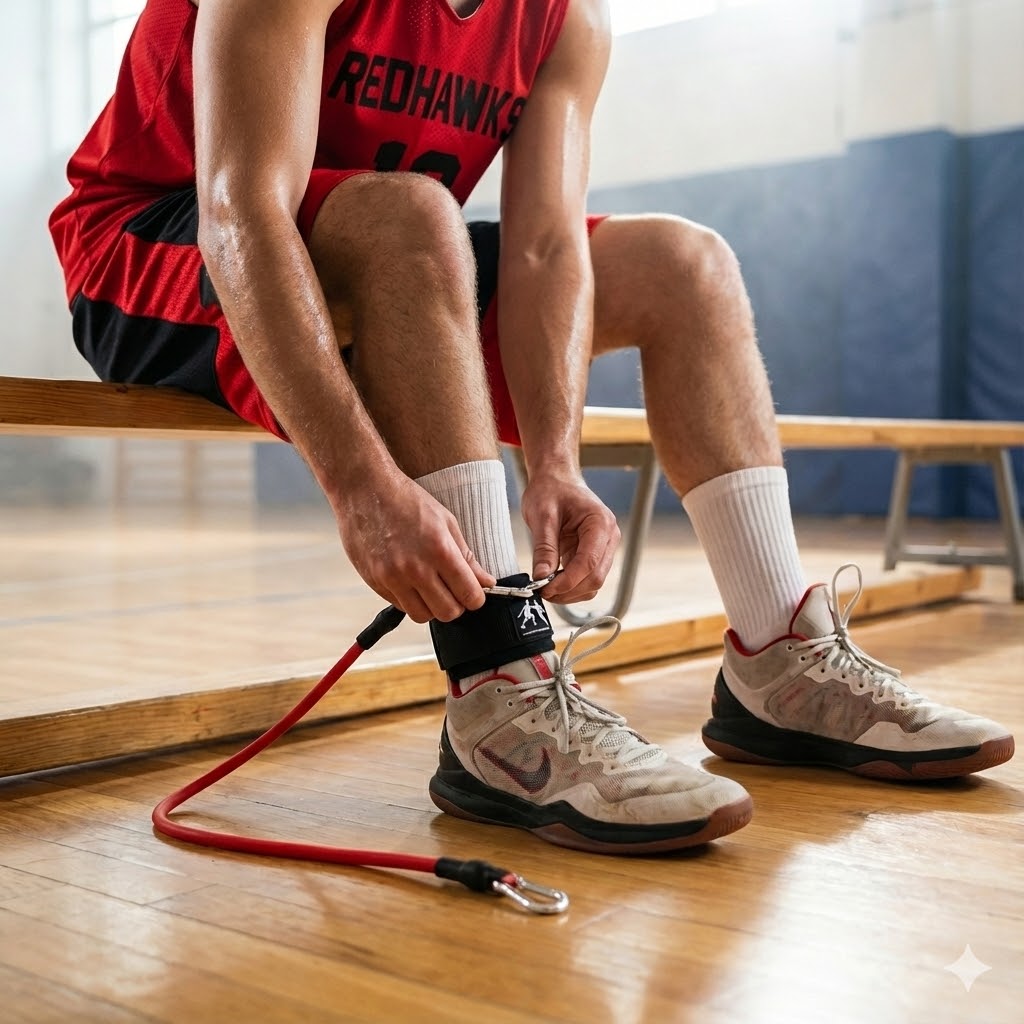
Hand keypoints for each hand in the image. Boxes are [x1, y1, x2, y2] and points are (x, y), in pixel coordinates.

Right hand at [334, 470, 494, 622]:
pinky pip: (399, 605)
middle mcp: (415, 568)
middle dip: (456, 605)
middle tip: (454, 590)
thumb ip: (467, 557)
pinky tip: (410, 580)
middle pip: (447, 613)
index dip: (476, 597)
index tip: (474, 593)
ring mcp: (392, 578)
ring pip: (422, 616)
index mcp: (439, 550)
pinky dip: (410, 599)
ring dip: (432, 606)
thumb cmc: (406, 499)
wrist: (364, 489)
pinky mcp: (374, 582)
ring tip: (431, 587)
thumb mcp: (446, 521)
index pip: (469, 594)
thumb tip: (486, 582)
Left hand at [520, 470, 619, 603]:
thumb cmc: (550, 490)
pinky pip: (586, 578)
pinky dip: (570, 586)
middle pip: (596, 577)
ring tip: (544, 587)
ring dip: (570, 592)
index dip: (567, 582)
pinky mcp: (594, 555)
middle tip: (541, 591)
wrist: (556, 479)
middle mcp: (609, 538)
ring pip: (593, 583)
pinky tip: (551, 582)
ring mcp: (604, 548)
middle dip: (569, 590)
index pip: (589, 563)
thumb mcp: (542, 515)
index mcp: (600, 523)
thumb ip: (544, 547)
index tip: (544, 589)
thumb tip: (541, 578)